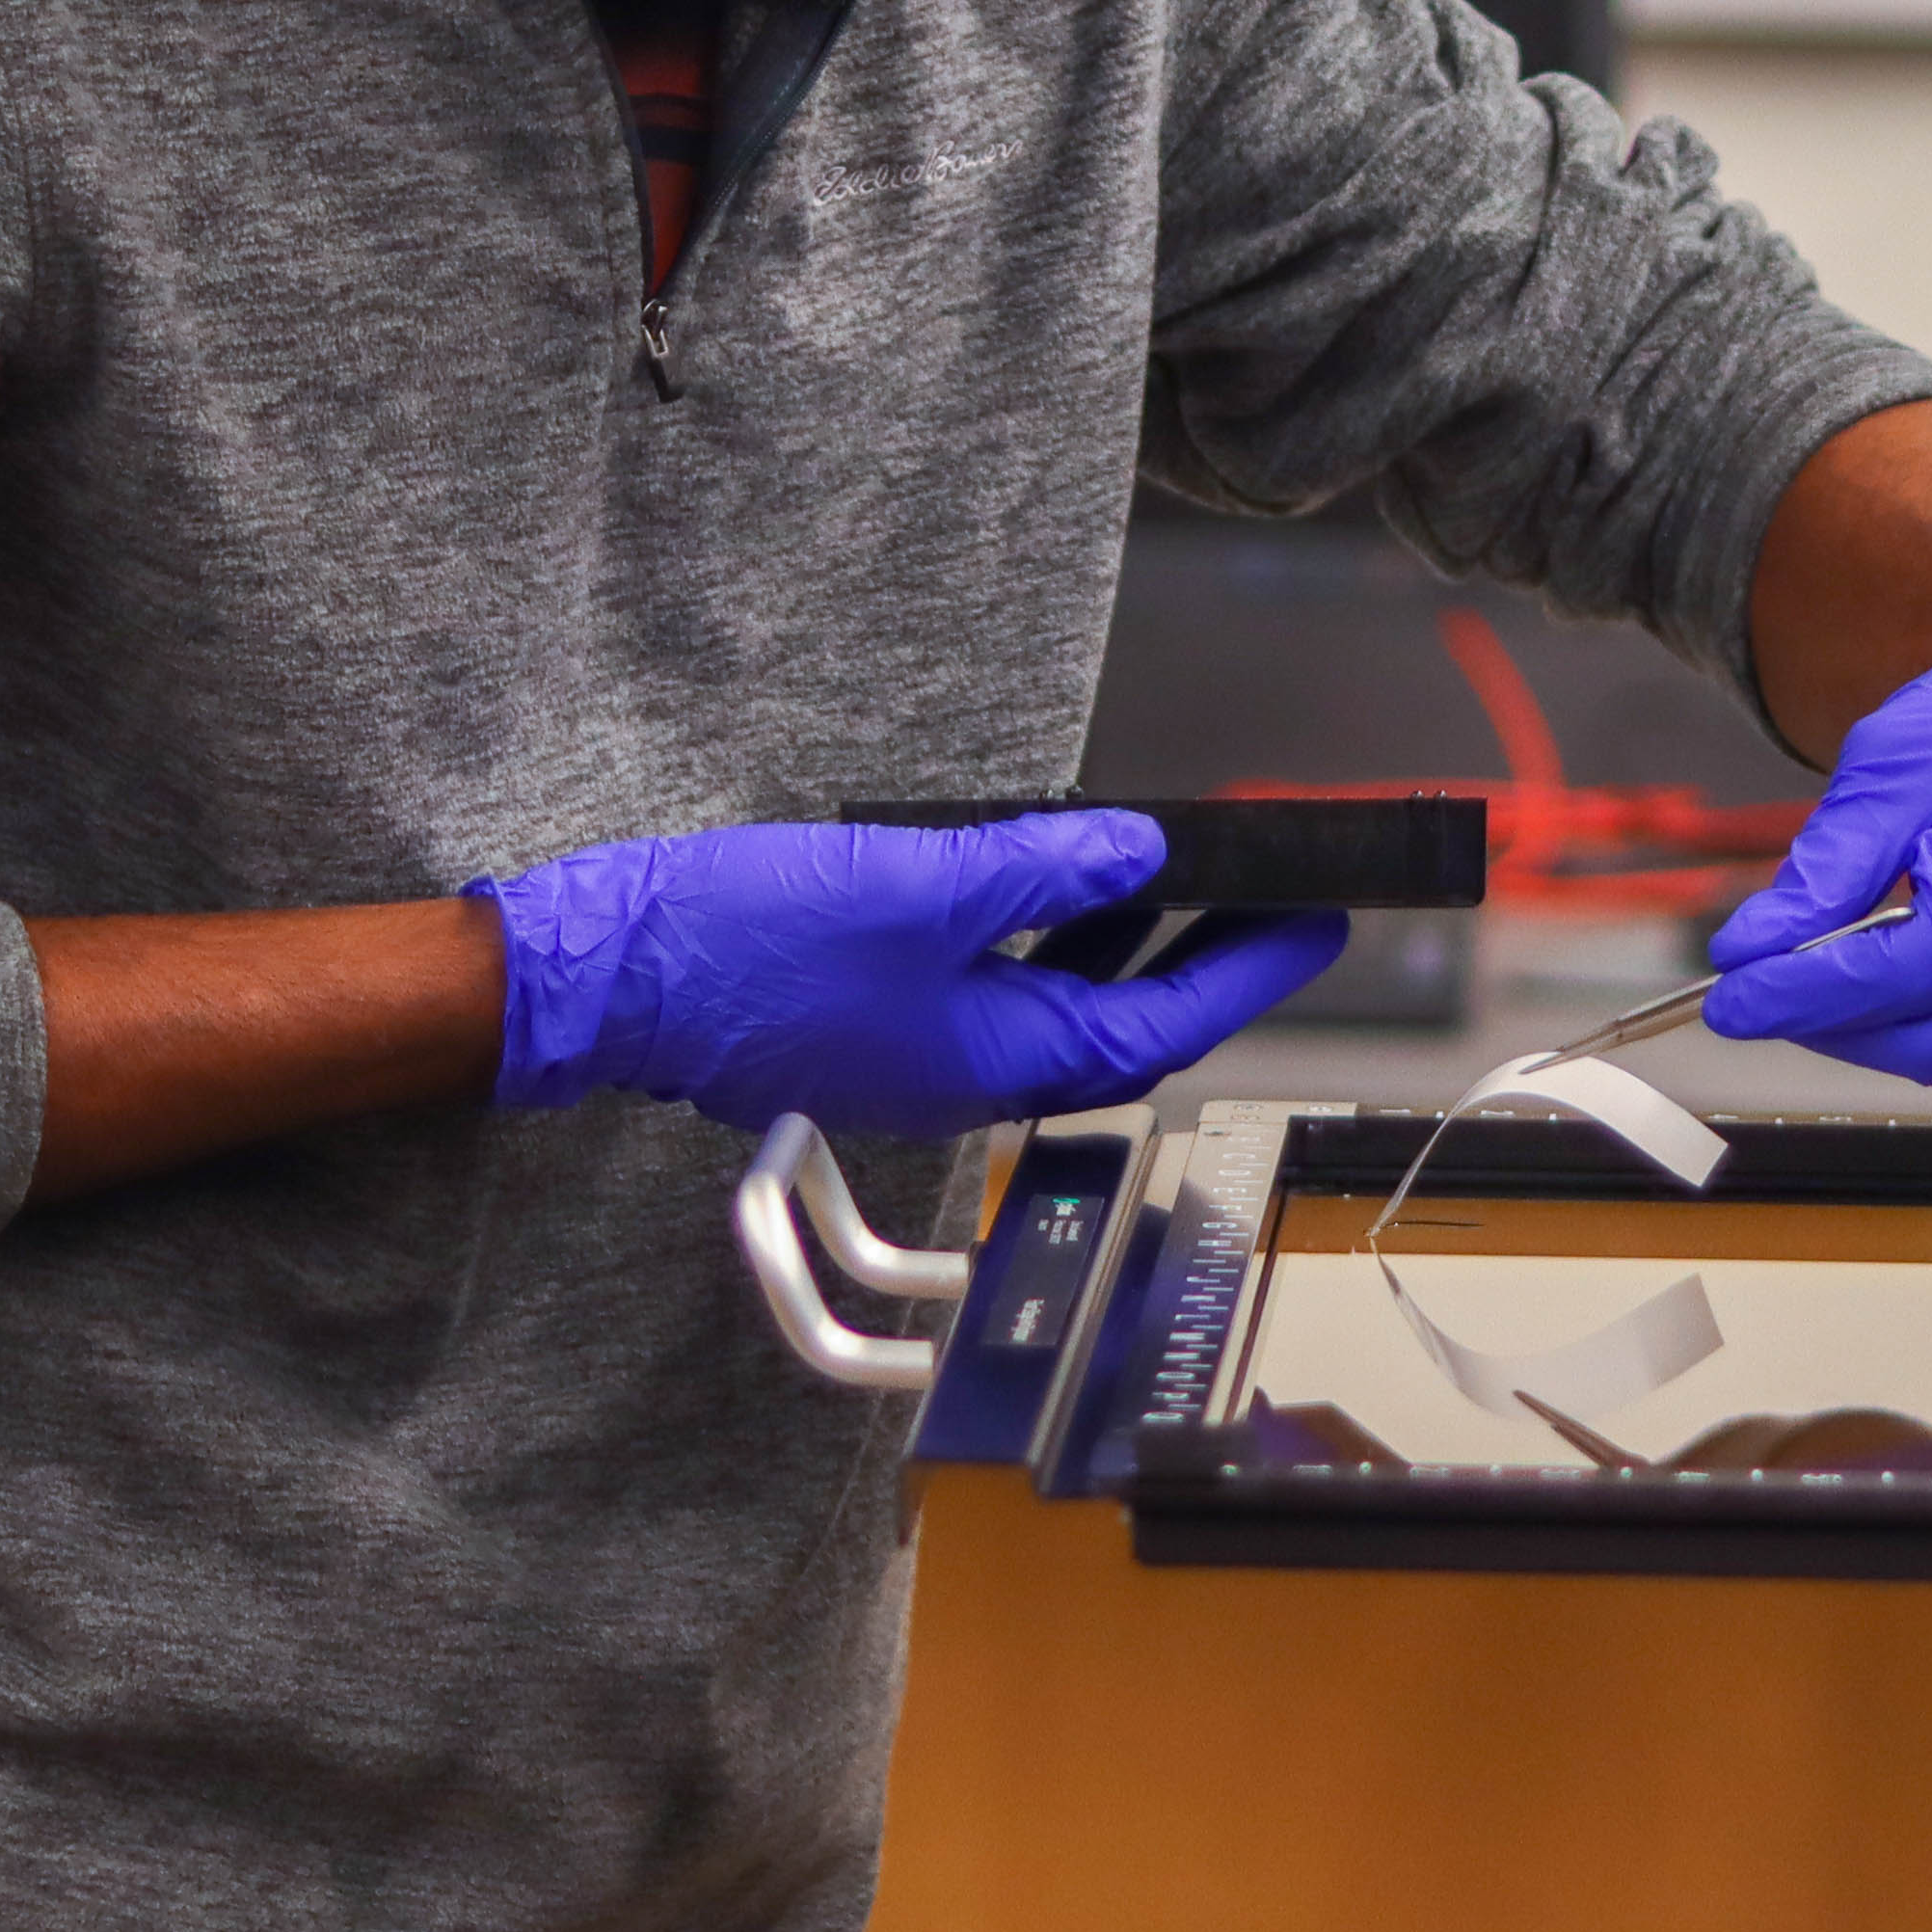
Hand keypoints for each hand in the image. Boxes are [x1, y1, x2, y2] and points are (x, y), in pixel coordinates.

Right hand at [477, 810, 1344, 1138]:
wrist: (609, 974)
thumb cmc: (748, 941)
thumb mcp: (922, 885)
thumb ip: (1042, 871)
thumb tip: (1140, 855)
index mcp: (998, 1059)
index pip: (1162, 1022)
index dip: (1251, 971)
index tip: (1322, 927)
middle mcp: (970, 1075)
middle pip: (1123, 1024)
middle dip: (1207, 959)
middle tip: (1275, 896)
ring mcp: (921, 1055)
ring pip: (1059, 1005)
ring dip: (1127, 941)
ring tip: (1185, 870)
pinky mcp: (877, 1023)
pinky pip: (996, 988)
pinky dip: (1046, 937)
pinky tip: (1055, 878)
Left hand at [1699, 603, 1931, 1082]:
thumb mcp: (1898, 762)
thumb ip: (1829, 867)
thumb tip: (1756, 949)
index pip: (1906, 967)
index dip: (1808, 994)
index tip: (1734, 998)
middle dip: (1839, 1024)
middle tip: (1771, 991)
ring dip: (1890, 1020)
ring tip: (1843, 961)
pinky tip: (1921, 964)